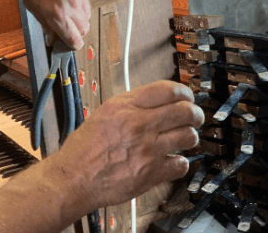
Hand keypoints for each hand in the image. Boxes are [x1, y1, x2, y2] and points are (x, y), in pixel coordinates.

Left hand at [8, 0, 90, 49]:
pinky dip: (79, 0)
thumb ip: (45, 24)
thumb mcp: (31, 5)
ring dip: (79, 16)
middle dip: (76, 31)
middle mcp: (72, 4)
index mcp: (57, 13)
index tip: (70, 43)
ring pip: (87, 15)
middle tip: (66, 25)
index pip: (75, 39)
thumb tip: (52, 39)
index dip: (72, 44)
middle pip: (84, 29)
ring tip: (65, 7)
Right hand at [43, 81, 203, 213]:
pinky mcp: (151, 172)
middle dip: (194, 114)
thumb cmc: (83, 149)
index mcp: (125, 106)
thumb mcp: (103, 114)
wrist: (74, 177)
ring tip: (182, 139)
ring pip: (188, 136)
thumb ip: (130, 106)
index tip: (187, 97)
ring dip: (189, 137)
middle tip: (193, 117)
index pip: (168, 90)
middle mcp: (138, 124)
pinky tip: (171, 161)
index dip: (184, 93)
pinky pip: (181, 165)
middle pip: (185, 111)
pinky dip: (179, 163)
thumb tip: (155, 101)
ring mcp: (147, 149)